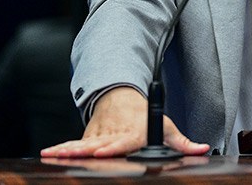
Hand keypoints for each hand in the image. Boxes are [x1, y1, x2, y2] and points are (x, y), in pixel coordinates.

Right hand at [40, 86, 210, 157]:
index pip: (124, 140)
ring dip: (69, 149)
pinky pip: (73, 143)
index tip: (105, 150)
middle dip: (87, 150)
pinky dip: (60, 148)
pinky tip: (48, 153)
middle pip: (100, 143)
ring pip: (83, 143)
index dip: (115, 146)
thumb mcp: (167, 126)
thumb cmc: (144, 116)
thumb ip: (183, 142)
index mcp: (133, 131)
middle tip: (75, 155)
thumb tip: (203, 148)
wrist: (120, 96)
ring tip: (54, 154)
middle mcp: (114, 132)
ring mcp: (99, 133)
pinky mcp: (87, 136)